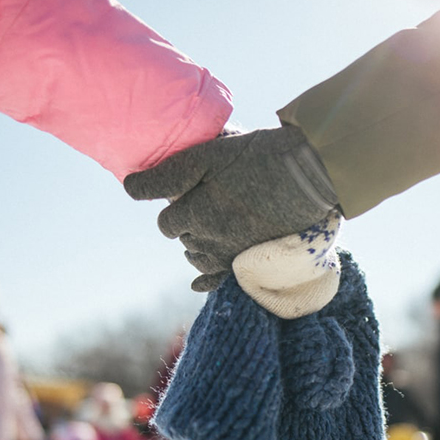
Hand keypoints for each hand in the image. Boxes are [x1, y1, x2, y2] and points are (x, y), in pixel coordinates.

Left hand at [124, 126, 339, 290]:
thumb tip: (129, 188)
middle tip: (206, 203)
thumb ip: (167, 174)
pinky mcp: (253, 261)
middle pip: (183, 239)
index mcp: (195, 214)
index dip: (174, 206)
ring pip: (199, 258)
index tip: (186, 194)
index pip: (167, 221)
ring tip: (208, 228)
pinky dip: (206, 281)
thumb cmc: (258, 157)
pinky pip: (221, 281)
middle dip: (186, 223)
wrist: (310, 172)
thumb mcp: (208, 155)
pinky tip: (196, 283)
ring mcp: (233, 255)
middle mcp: (211, 241)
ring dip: (197, 245)